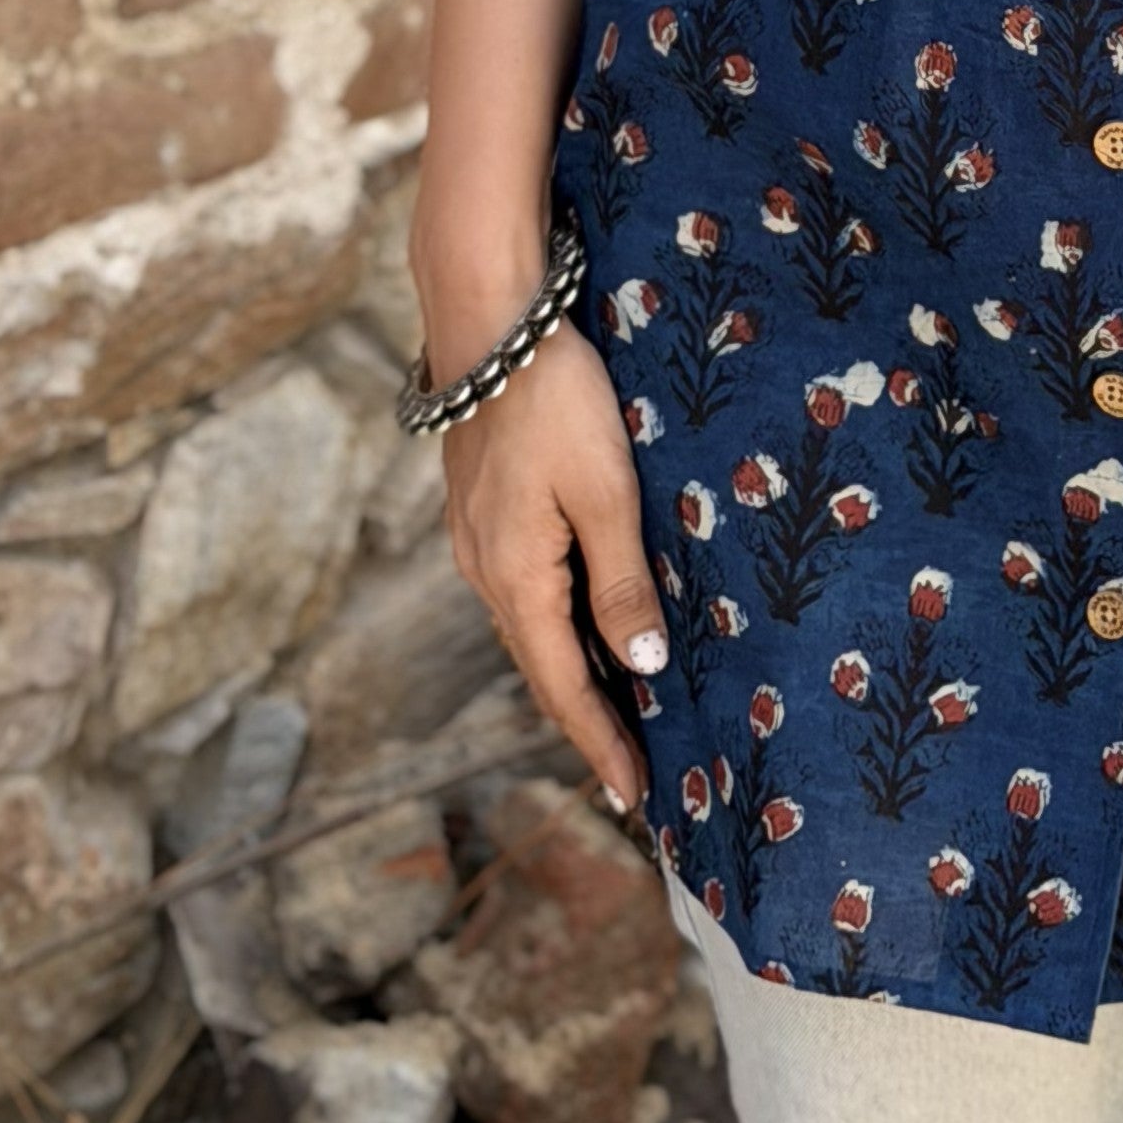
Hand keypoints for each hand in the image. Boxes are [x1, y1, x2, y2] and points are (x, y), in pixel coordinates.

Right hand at [435, 323, 665, 816]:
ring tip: (624, 712)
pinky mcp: (485, 512)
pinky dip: (562, 624)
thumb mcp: (604, 490)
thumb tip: (642, 669)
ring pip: (534, 629)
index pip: (562, 687)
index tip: (636, 800)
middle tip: (638, 772)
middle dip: (589, 722)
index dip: (601, 745)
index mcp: (515, 577)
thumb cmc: (555, 398)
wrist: (491, 322)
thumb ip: (621, 581)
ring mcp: (479, 541)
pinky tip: (591, 623)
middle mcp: (486, 571)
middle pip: (543, 668)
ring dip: (575, 674)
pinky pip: (528, 590)